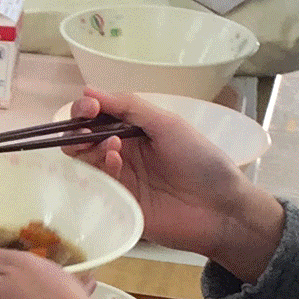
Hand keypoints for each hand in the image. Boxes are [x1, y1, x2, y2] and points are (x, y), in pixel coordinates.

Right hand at [66, 91, 283, 277]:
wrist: (220, 208)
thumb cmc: (200, 161)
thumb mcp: (168, 124)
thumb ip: (130, 107)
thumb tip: (88, 90)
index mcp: (135, 132)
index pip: (98, 117)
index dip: (87, 110)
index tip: (90, 108)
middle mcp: (123, 154)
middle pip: (83, 140)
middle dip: (79, 130)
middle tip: (86, 129)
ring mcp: (119, 180)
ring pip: (84, 162)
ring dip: (90, 149)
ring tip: (112, 146)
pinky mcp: (117, 205)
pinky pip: (97, 185)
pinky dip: (102, 169)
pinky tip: (117, 162)